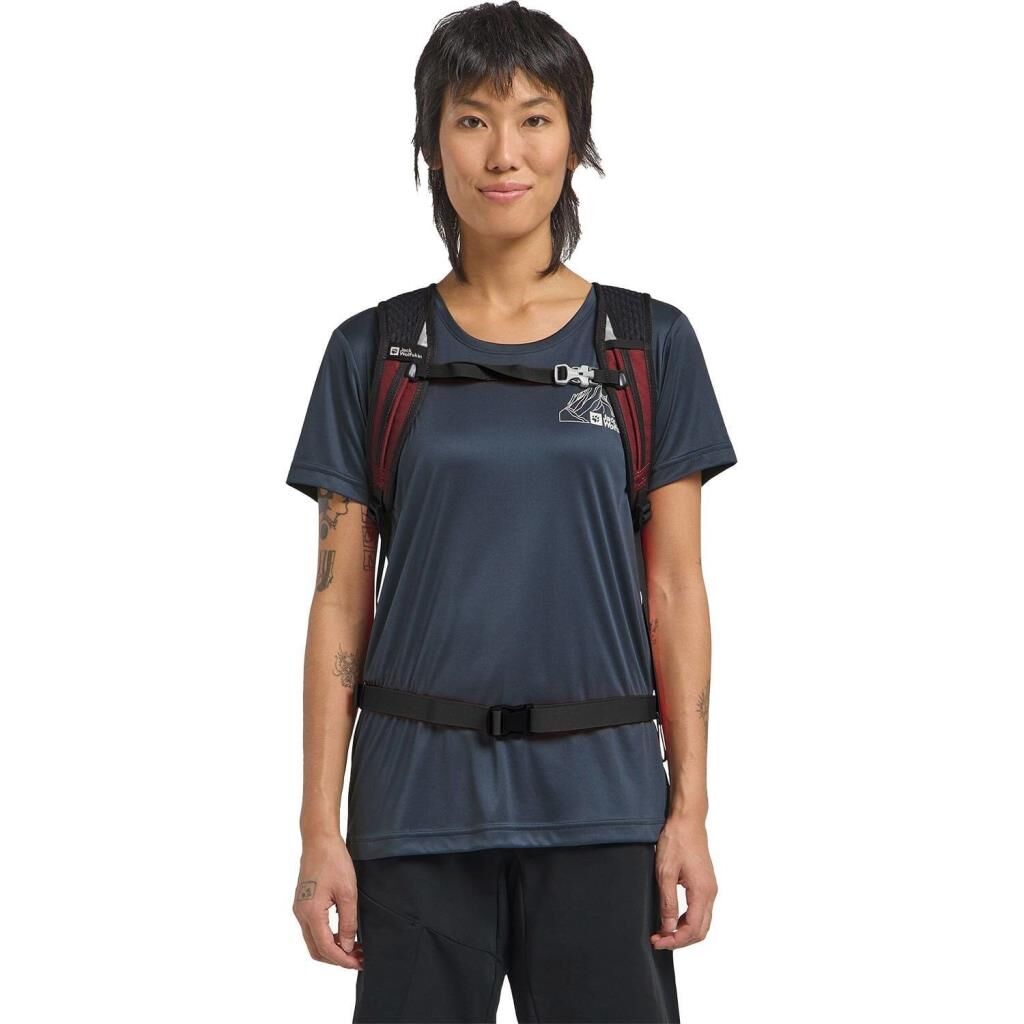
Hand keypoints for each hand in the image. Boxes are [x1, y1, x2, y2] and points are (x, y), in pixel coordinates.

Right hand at [292, 836, 364, 968]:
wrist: (319, 840)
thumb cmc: (334, 861)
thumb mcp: (348, 892)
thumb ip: (348, 922)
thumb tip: (348, 946)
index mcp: (311, 913)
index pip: (326, 948)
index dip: (342, 960)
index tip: (359, 963)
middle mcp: (301, 914)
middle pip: (317, 949)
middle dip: (337, 958)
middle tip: (359, 958)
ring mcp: (299, 909)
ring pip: (313, 941)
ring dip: (332, 948)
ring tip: (354, 947)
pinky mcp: (302, 904)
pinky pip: (312, 929)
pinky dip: (327, 937)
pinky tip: (343, 934)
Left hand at [650, 816, 717, 949]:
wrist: (687, 820)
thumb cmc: (676, 841)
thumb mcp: (665, 873)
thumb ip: (668, 903)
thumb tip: (667, 928)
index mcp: (702, 892)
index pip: (692, 930)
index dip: (674, 940)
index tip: (657, 941)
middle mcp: (710, 893)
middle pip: (700, 931)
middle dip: (680, 940)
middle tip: (658, 940)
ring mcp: (710, 888)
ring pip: (702, 922)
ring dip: (684, 931)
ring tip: (663, 931)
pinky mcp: (706, 884)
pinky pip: (701, 911)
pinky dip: (688, 920)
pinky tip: (672, 918)